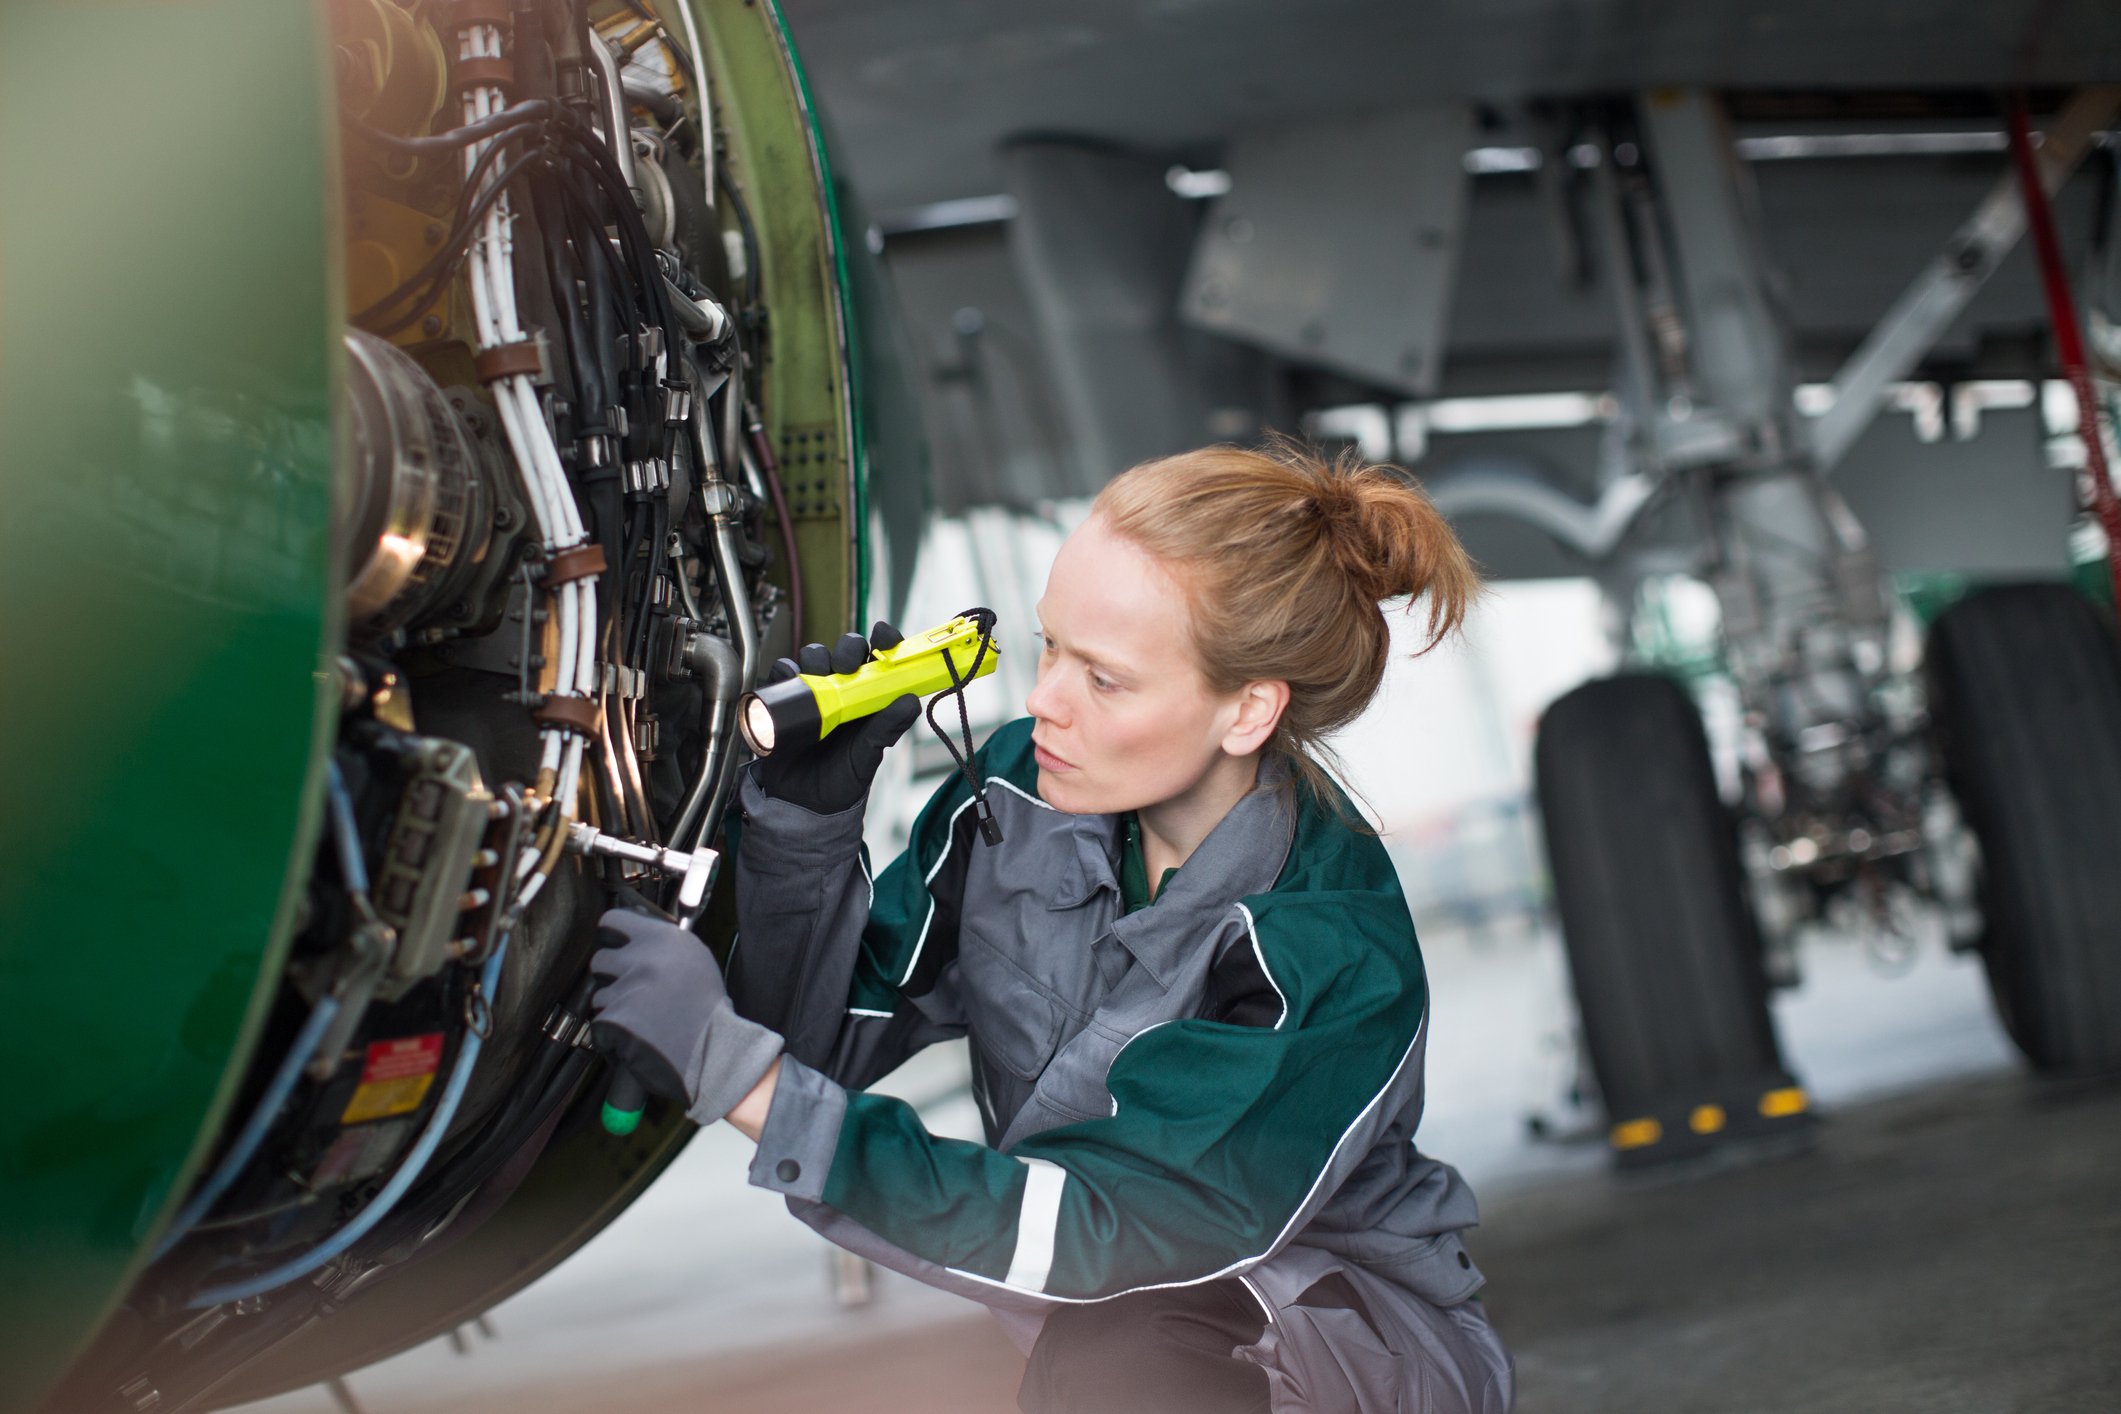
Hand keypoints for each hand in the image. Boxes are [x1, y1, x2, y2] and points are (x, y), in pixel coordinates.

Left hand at [588, 908, 783, 1126]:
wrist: (714, 1052)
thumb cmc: (707, 1010)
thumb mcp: (695, 961)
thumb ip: (663, 946)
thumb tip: (634, 939)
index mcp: (663, 939)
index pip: (614, 920)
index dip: (611, 935)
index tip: (614, 944)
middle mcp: (642, 958)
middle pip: (600, 960)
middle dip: (610, 977)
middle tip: (632, 992)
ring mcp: (625, 989)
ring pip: (599, 995)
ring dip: (614, 1008)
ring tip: (641, 1021)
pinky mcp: (613, 1018)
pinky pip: (599, 1023)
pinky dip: (612, 1034)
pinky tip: (637, 1038)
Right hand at [752, 622, 920, 815]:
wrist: (804, 804)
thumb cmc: (842, 779)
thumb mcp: (869, 754)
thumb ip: (888, 728)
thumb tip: (911, 702)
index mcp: (870, 695)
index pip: (881, 656)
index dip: (884, 640)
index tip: (884, 635)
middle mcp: (843, 687)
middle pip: (846, 648)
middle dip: (847, 649)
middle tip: (847, 666)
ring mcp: (814, 691)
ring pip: (814, 654)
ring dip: (817, 658)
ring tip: (819, 680)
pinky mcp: (785, 698)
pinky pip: (783, 672)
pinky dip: (786, 670)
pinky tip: (791, 681)